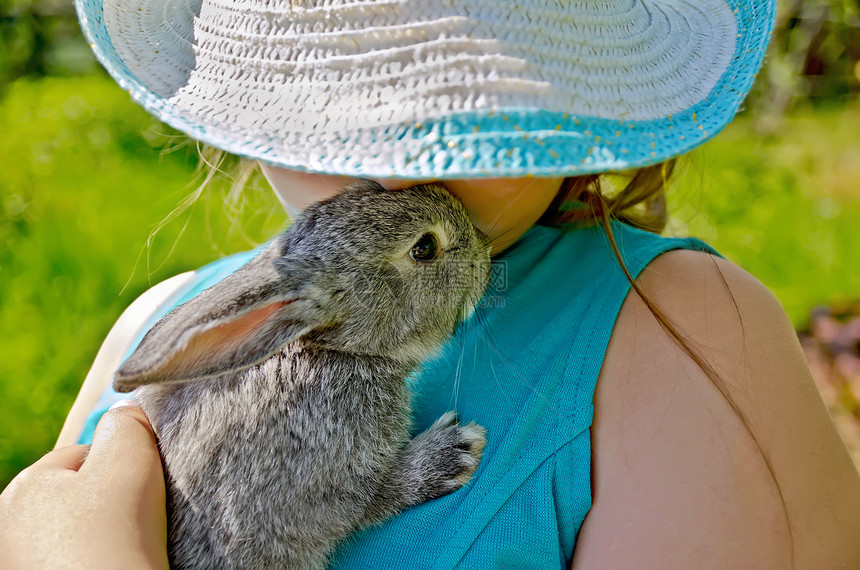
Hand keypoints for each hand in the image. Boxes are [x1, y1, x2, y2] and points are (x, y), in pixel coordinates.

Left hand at [0, 400, 168, 569]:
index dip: (123, 471)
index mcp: (25, 486)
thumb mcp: (131, 464)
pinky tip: (111, 568)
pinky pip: (70, 562)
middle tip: (136, 528)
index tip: (143, 497)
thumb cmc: (114, 542)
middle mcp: (7, 525)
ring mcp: (17, 562)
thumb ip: (130, 425)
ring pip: (73, 535)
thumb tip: (129, 410)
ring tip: (123, 554)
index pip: (85, 457)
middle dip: (106, 507)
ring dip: (98, 539)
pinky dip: (89, 564)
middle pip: (77, 498)